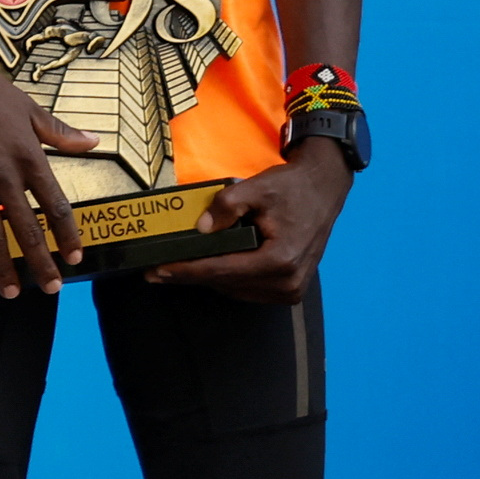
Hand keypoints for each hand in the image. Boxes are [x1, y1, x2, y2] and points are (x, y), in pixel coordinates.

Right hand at [0, 40, 103, 296]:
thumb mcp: (27, 107)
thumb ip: (59, 132)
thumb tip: (94, 142)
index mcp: (29, 157)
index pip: (56, 208)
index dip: (67, 237)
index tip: (74, 258)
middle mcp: (3, 175)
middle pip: (26, 230)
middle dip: (41, 264)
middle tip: (52, 289)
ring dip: (3, 268)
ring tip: (12, 293)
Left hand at [150, 145, 347, 300]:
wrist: (322, 190)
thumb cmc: (291, 189)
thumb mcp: (255, 188)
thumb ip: (225, 206)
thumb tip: (201, 228)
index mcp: (280, 260)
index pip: (222, 270)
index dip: (186, 271)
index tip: (157, 271)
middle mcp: (288, 282)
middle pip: (226, 284)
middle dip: (191, 276)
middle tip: (157, 270)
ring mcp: (291, 289)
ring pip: (236, 290)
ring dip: (209, 278)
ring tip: (178, 267)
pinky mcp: (291, 289)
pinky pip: (249, 289)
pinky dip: (228, 279)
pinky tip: (208, 266)